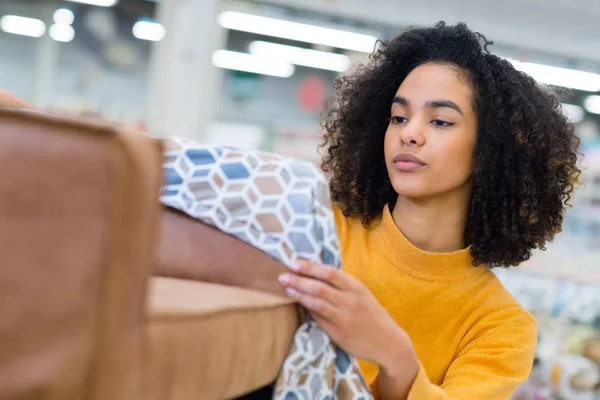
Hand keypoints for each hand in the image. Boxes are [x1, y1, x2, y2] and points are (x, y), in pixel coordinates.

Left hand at [277, 260, 416, 371]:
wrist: (388, 342)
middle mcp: (350, 301)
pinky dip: (308, 310)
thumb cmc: (371, 314)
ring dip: (299, 295)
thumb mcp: (361, 294)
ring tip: (287, 289)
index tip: (293, 262)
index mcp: (356, 287)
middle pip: (319, 287)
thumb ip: (342, 285)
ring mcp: (344, 318)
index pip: (329, 272)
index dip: (309, 267)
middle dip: (298, 280)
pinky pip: (319, 319)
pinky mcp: (339, 333)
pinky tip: (299, 305)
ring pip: (317, 303)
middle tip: (282, 275)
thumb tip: (315, 272)